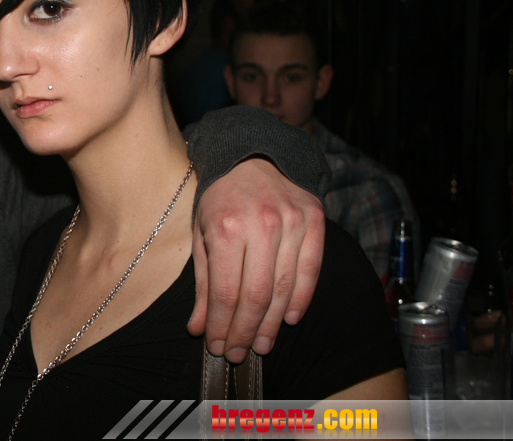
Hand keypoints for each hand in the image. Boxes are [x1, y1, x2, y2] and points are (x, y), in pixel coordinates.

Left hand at [187, 157, 324, 362]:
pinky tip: (288, 319)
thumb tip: (198, 329)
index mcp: (224, 228)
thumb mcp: (200, 236)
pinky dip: (301, 299)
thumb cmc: (219, 201)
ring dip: (272, 324)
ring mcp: (291, 221)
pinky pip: (310, 270)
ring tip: (261, 345)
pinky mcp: (314, 218)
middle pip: (256, 295)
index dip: (223, 326)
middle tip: (240, 354)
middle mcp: (260, 224)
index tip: (218, 346)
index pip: (226, 292)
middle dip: (245, 331)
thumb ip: (202, 284)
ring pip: (284, 287)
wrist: (250, 158)